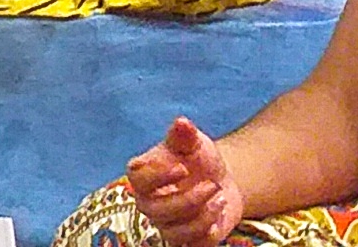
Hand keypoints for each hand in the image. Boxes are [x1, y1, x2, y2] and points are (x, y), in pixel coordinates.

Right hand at [126, 118, 242, 246]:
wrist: (219, 182)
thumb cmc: (198, 160)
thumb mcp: (193, 143)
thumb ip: (184, 135)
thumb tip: (182, 122)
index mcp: (143, 176)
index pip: (137, 179)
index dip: (157, 176)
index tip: (182, 168)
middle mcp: (149, 202)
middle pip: (157, 210)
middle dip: (189, 200)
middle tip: (212, 185)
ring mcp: (166, 224)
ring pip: (175, 232)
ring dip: (202, 217)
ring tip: (220, 198)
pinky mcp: (185, 240)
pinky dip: (207, 236)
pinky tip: (218, 219)